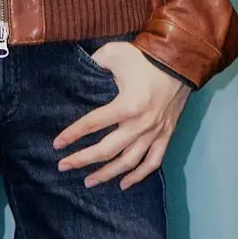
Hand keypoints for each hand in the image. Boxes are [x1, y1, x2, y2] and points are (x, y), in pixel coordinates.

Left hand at [54, 40, 188, 189]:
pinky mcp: (166, 135)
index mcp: (127, 104)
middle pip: (107, 150)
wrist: (181, 60)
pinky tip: (123, 184)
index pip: (93, 124)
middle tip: (63, 166)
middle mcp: (141, 123)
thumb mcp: (114, 53)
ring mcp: (155, 132)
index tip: (56, 144)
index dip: (72, 134)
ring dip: (107, 174)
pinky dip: (138, 176)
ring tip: (88, 182)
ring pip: (128, 162)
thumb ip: (93, 64)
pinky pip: (153, 162)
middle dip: (82, 160)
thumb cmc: (145, 57)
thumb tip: (75, 73)